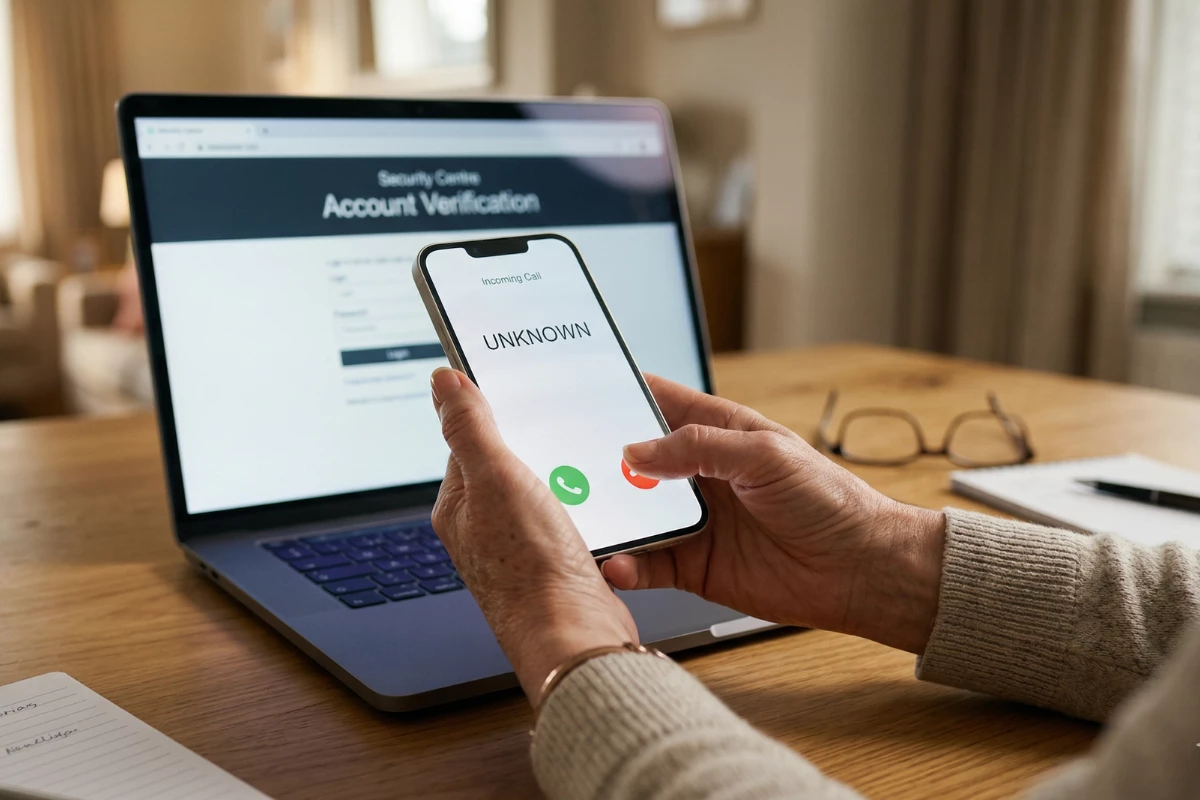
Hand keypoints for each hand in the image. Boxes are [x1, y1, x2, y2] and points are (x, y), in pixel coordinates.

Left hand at [429, 367, 636, 700]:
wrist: (575, 636)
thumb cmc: (531, 568)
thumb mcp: (497, 478)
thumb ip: (470, 427)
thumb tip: (442, 380)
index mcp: (458, 505)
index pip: (471, 440)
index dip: (499, 413)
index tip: (525, 392)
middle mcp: (483, 528)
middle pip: (511, 464)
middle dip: (542, 446)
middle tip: (567, 431)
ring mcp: (519, 548)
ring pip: (546, 490)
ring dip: (569, 476)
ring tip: (588, 471)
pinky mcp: (554, 564)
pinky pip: (571, 518)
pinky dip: (587, 506)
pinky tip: (604, 504)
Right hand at [604, 375, 946, 654]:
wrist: (859, 570)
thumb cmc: (829, 500)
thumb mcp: (765, 455)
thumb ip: (700, 448)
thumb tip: (638, 451)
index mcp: (716, 432)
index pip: (656, 402)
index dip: (618, 393)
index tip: (577, 390)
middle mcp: (698, 474)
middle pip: (631, 462)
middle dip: (596, 462)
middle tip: (561, 465)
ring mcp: (693, 521)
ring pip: (631, 515)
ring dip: (606, 517)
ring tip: (578, 519)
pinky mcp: (693, 566)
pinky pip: (646, 564)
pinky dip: (625, 565)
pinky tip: (615, 564)